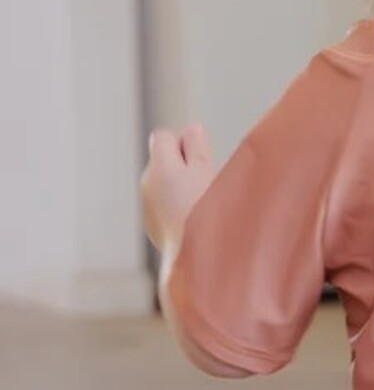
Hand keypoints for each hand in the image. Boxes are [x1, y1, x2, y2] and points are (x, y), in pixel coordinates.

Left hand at [141, 123, 215, 250]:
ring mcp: (147, 205)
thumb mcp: (208, 174)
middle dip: (183, 166)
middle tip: (208, 184)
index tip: (203, 160)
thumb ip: (198, 148)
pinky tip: (194, 222)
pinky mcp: (152, 225)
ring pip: (164, 184)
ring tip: (202, 206)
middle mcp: (147, 182)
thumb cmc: (207, 216)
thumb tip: (192, 129)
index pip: (164, 136)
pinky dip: (177, 207)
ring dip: (181, 188)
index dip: (185, 143)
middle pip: (163, 160)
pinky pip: (163, 205)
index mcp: (160, 167)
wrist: (196, 260)